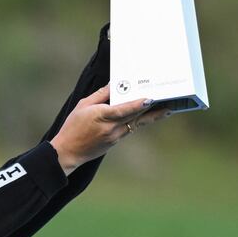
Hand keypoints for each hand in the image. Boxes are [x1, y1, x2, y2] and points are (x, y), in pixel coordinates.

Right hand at [50, 86, 170, 174]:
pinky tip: (145, 115)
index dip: (137, 105)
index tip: (150, 100)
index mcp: (102, 116)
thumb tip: (114, 85)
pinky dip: (137, 121)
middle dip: (153, 110)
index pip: (123, 110)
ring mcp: (115, 136)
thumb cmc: (73, 126)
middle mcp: (111, 128)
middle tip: (168, 102)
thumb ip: (100, 95)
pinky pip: (129, 128)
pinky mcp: (115, 141)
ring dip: (151, 116)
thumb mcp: (83, 106)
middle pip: (136, 117)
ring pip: (136, 123)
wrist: (69, 151)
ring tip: (166, 110)